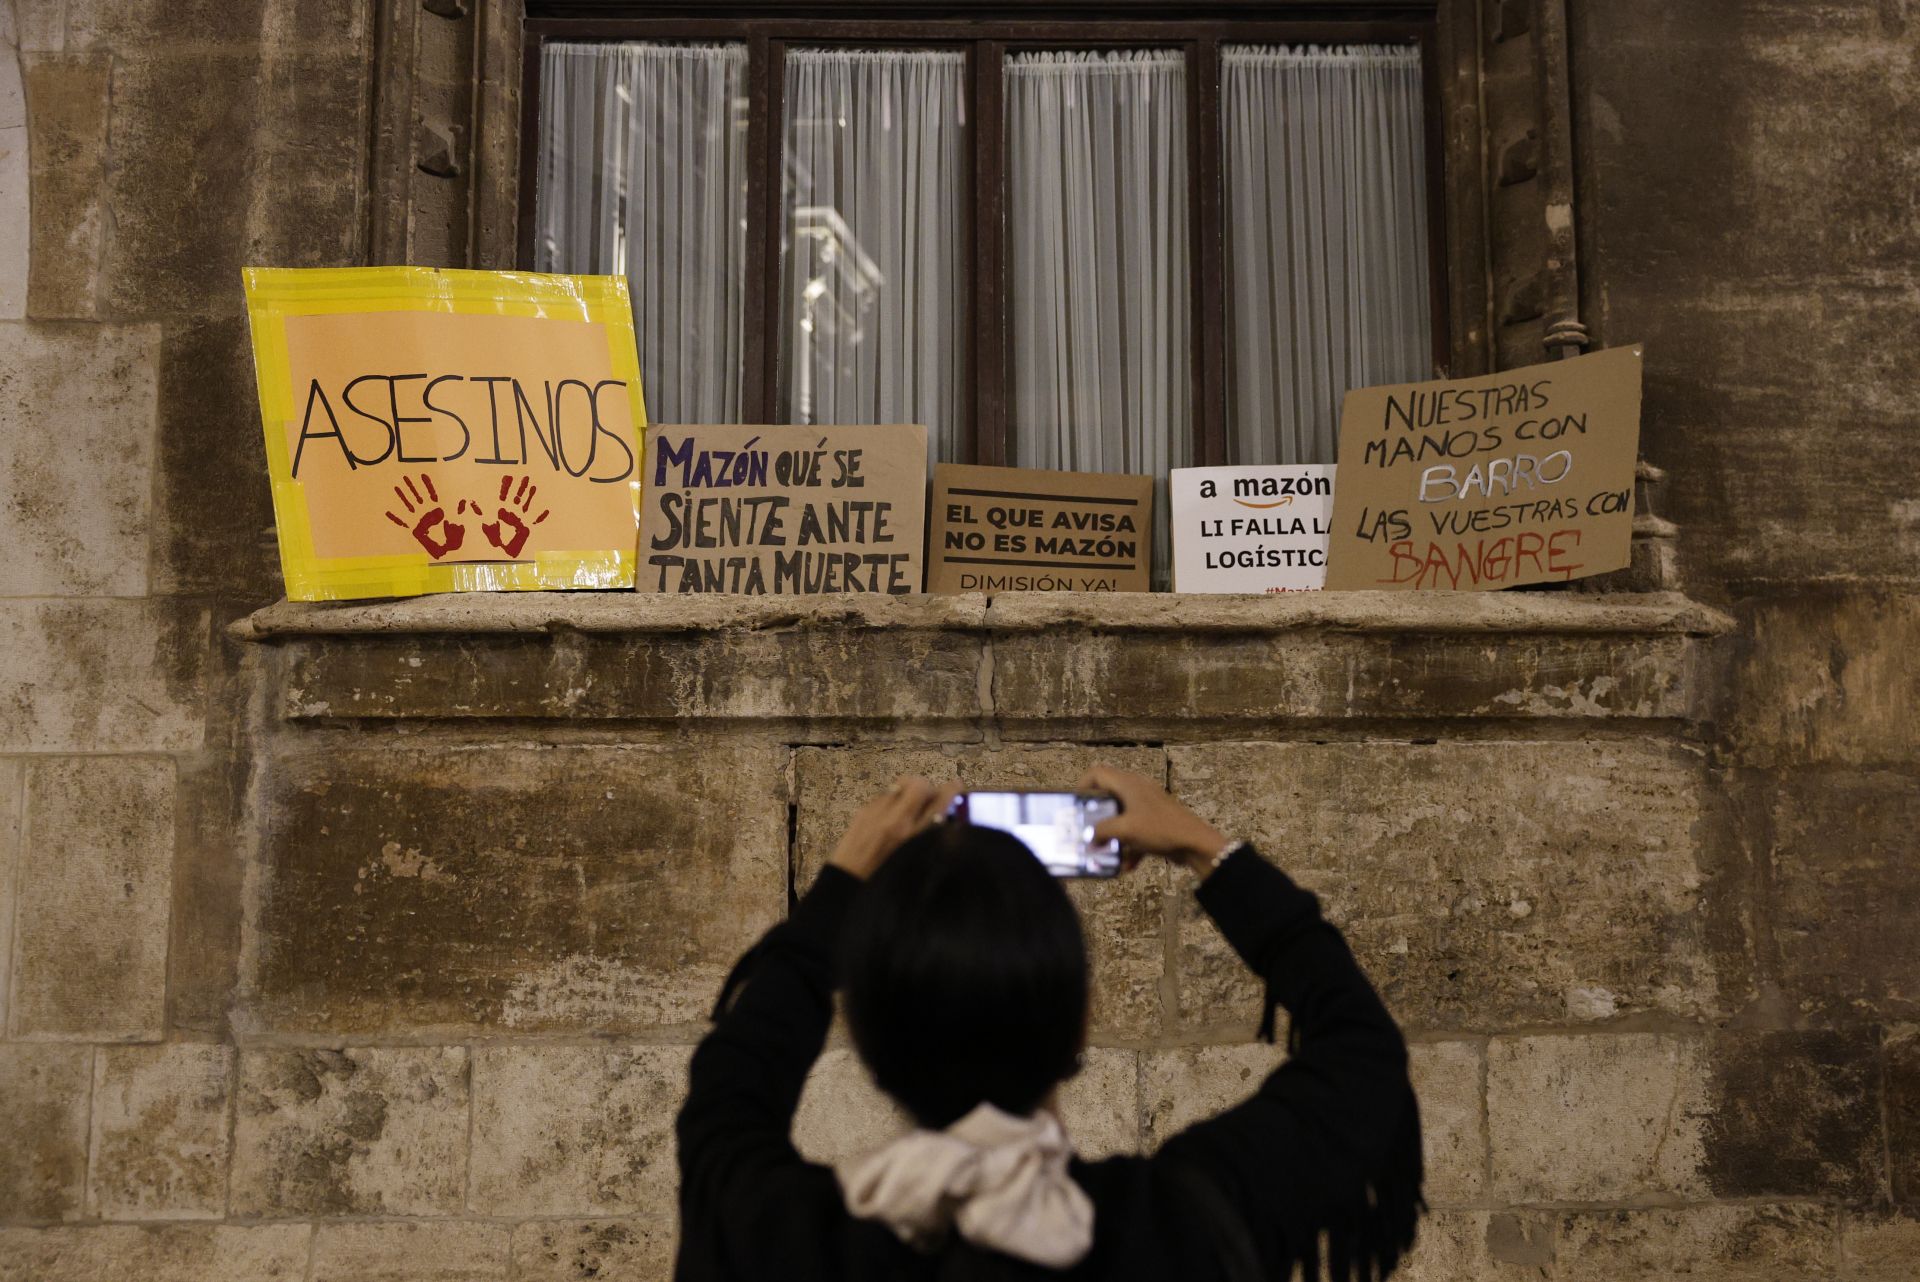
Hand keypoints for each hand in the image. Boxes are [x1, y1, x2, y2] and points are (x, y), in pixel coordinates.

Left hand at [827, 776, 958, 879]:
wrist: (849, 886)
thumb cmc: (887, 884)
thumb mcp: (919, 867)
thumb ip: (934, 841)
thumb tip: (944, 822)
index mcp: (916, 838)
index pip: (942, 800)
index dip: (953, 790)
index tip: (956, 787)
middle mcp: (898, 821)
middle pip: (920, 785)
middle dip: (928, 788)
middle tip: (930, 798)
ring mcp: (878, 813)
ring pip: (901, 785)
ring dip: (909, 791)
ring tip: (910, 805)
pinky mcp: (863, 811)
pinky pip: (885, 795)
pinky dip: (892, 800)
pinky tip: (891, 815)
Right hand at [1078, 766, 1229, 879]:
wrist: (1195, 843)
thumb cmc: (1160, 829)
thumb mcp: (1126, 829)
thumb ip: (1102, 831)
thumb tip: (1088, 838)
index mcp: (1128, 783)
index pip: (1097, 773)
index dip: (1082, 785)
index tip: (1075, 806)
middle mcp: (1137, 789)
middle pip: (1108, 796)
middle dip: (1095, 816)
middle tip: (1085, 830)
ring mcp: (1148, 806)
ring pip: (1121, 816)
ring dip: (1113, 835)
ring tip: (1103, 851)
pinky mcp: (1156, 822)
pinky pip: (1135, 831)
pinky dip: (1130, 846)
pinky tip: (1128, 866)